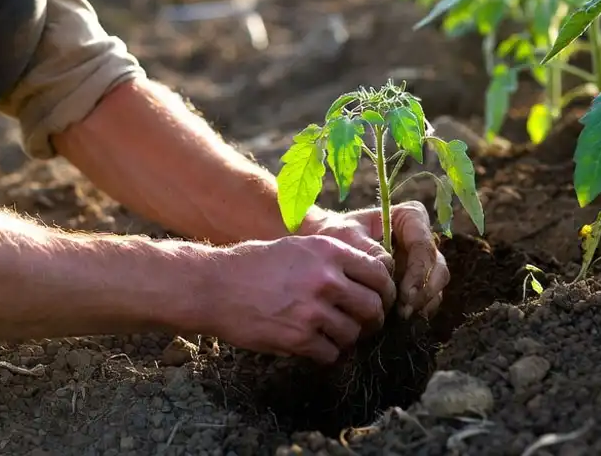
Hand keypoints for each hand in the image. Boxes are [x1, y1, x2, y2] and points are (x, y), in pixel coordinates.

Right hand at [207, 235, 396, 362]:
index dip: (385, 289)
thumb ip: (332, 257)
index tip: (380, 298)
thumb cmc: (254, 263)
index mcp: (329, 250)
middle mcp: (325, 278)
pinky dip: (327, 354)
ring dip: (348, 339)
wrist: (214, 286)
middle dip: (374, 319)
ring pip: (354, 333)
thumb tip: (368, 274)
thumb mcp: (298, 246)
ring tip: (333, 335)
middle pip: (374, 306)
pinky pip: (331, 354)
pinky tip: (314, 346)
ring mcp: (312, 309)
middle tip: (366, 324)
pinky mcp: (297, 337)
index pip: (379, 272)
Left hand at [301, 201, 449, 319]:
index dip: (419, 270)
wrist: (329, 249)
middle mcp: (421, 237)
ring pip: (436, 283)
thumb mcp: (346, 236)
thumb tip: (390, 268)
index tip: (405, 294)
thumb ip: (368, 250)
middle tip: (405, 312)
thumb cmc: (337, 235)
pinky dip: (419, 309)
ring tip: (402, 318)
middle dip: (424, 291)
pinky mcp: (419, 280)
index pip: (423, 242)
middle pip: (436, 266)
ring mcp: (422, 260)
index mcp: (409, 217)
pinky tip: (402, 321)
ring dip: (423, 303)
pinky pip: (429, 297)